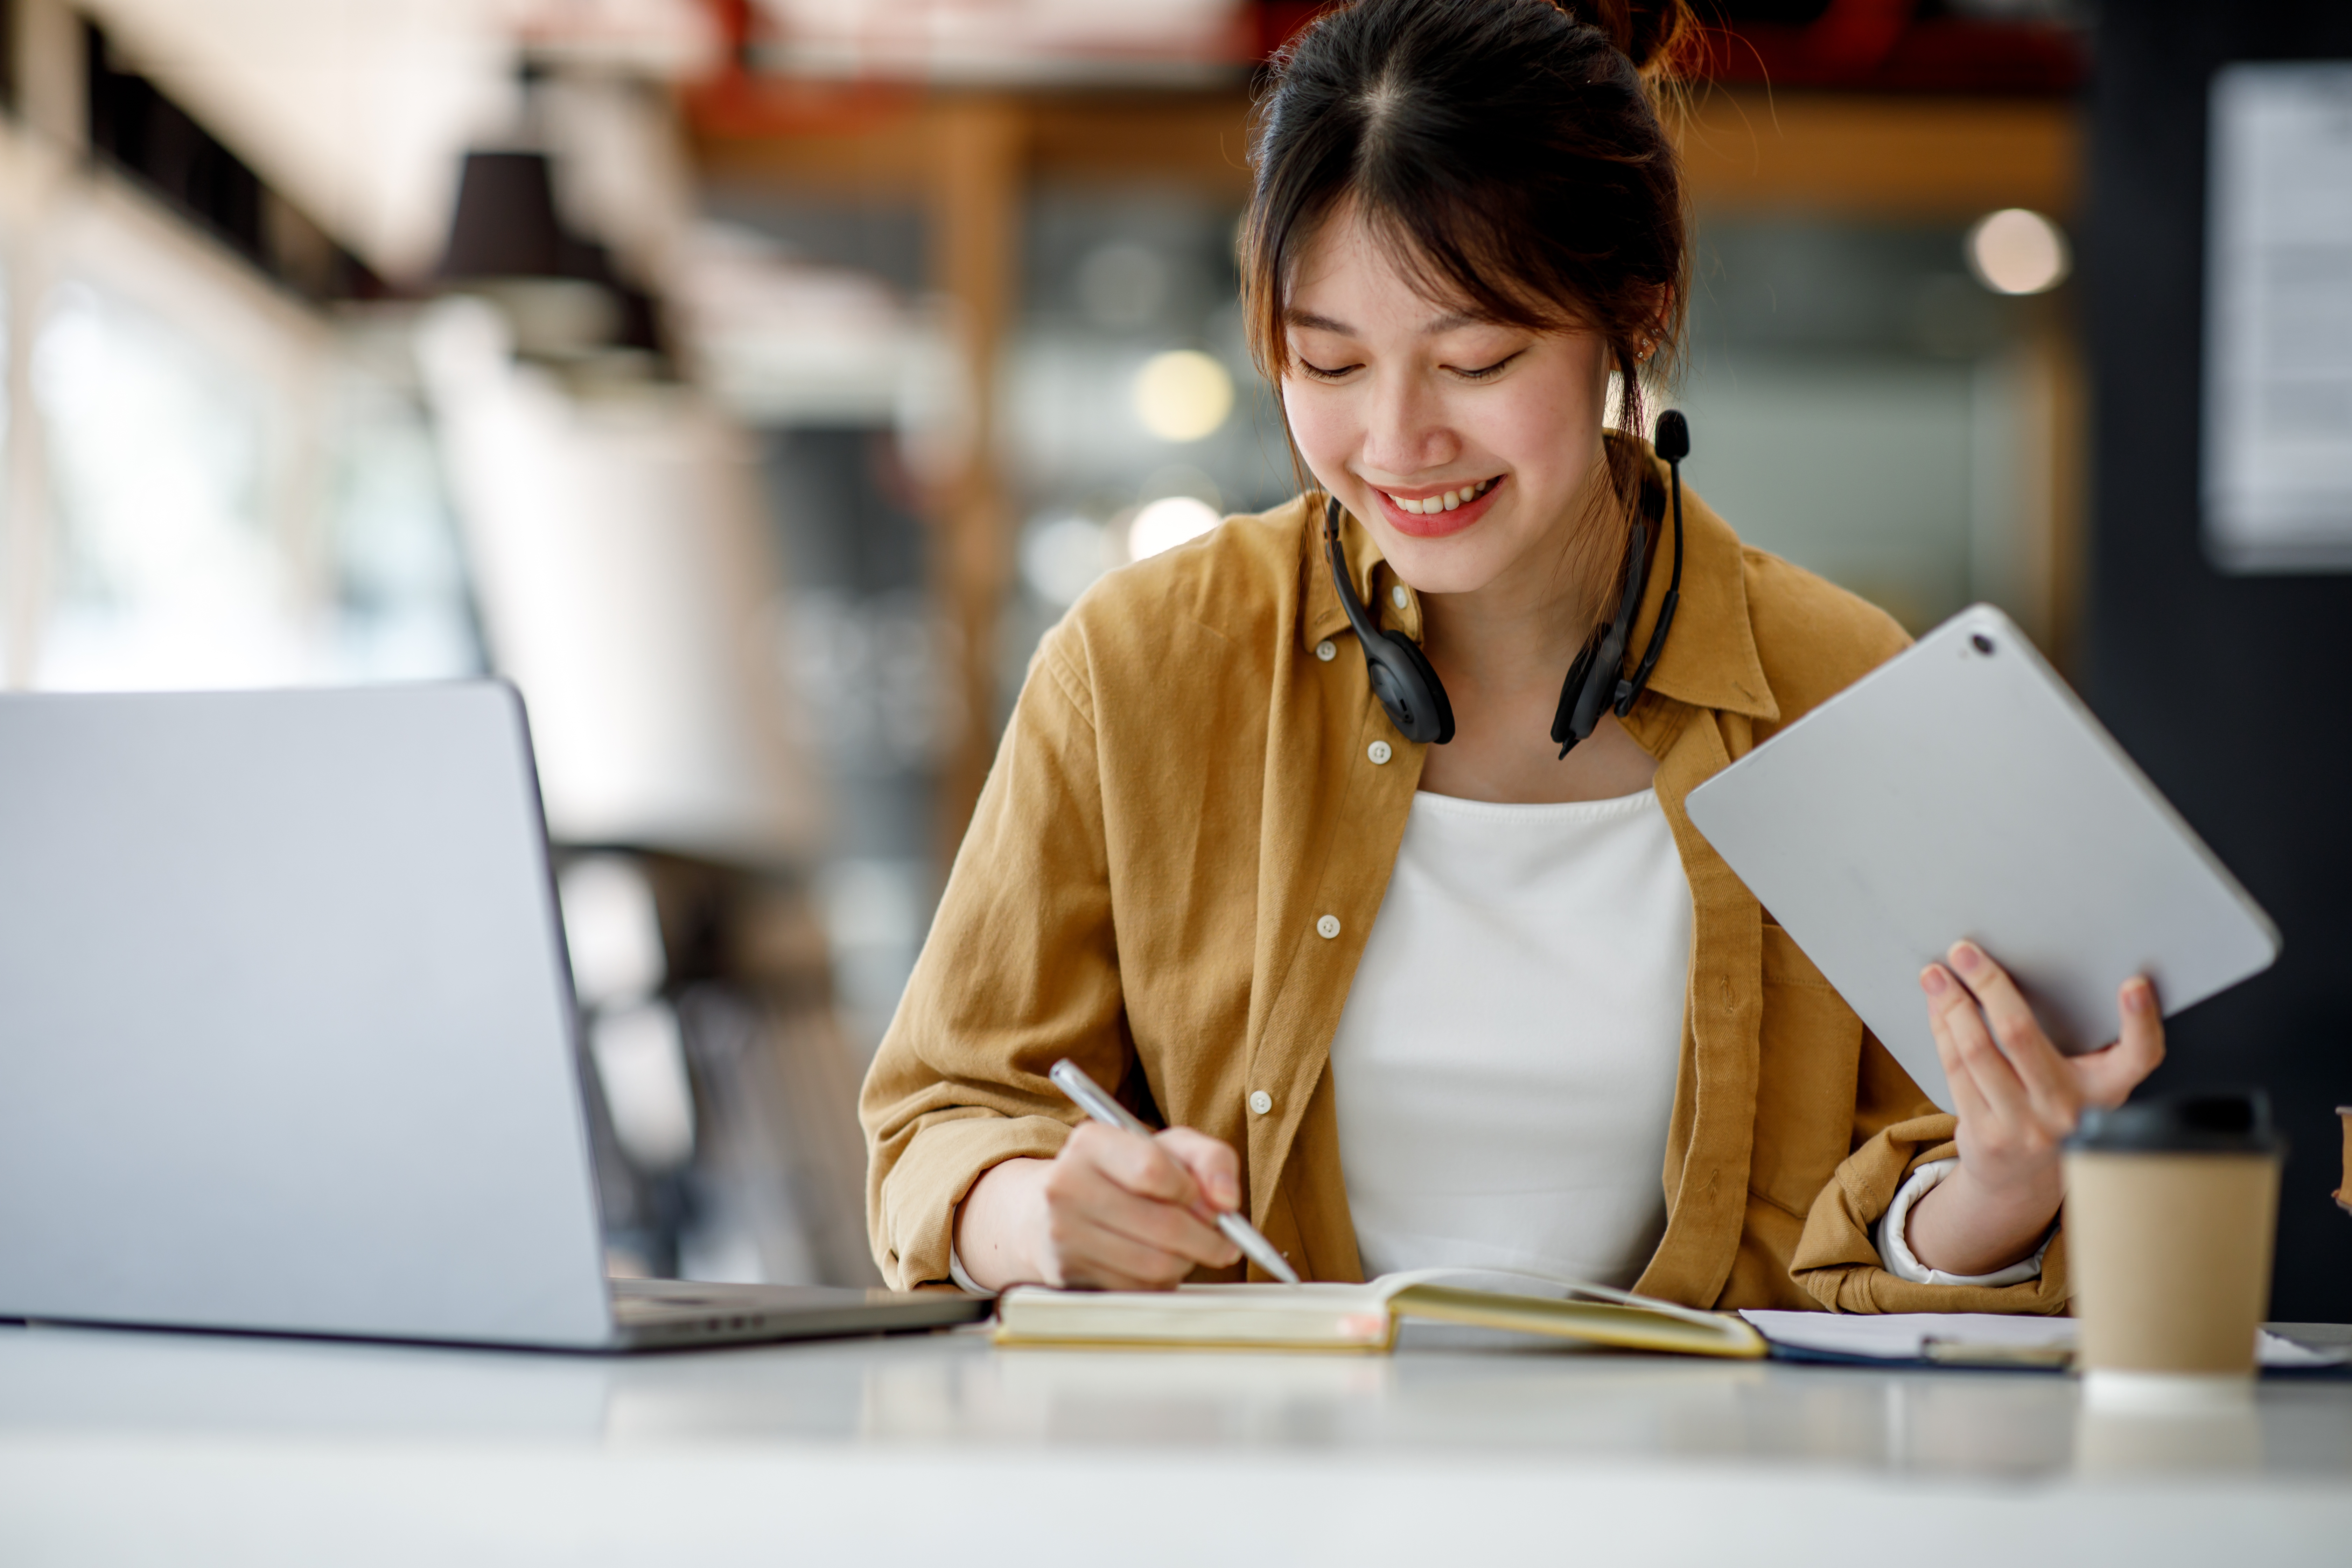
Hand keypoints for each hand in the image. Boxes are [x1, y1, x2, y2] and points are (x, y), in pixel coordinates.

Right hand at [954, 1123, 1242, 1291]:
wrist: (1044, 1210)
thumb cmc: (1120, 1175)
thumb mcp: (1166, 1148)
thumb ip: (1209, 1159)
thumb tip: (1227, 1200)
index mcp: (1091, 1142)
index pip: (1153, 1170)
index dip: (1194, 1191)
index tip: (1211, 1201)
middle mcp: (1067, 1184)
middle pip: (1162, 1224)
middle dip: (1206, 1239)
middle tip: (1222, 1242)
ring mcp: (1062, 1232)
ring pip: (1153, 1263)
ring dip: (1186, 1262)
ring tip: (1188, 1250)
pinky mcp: (1066, 1272)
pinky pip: (1136, 1288)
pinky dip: (1160, 1281)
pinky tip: (1158, 1264)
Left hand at [1905, 941, 2164, 1275]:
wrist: (2022, 1180)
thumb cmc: (2056, 1110)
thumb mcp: (2085, 1082)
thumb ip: (2080, 1042)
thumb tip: (2028, 974)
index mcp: (2105, 1091)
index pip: (2140, 1057)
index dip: (2142, 1021)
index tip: (2134, 983)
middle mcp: (2068, 1110)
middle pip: (2021, 1035)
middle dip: (1989, 985)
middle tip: (1965, 951)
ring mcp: (2024, 1126)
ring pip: (1976, 1051)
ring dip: (1951, 1005)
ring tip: (1935, 974)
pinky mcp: (1984, 1134)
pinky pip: (1955, 1069)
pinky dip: (1942, 1031)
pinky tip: (1936, 1007)